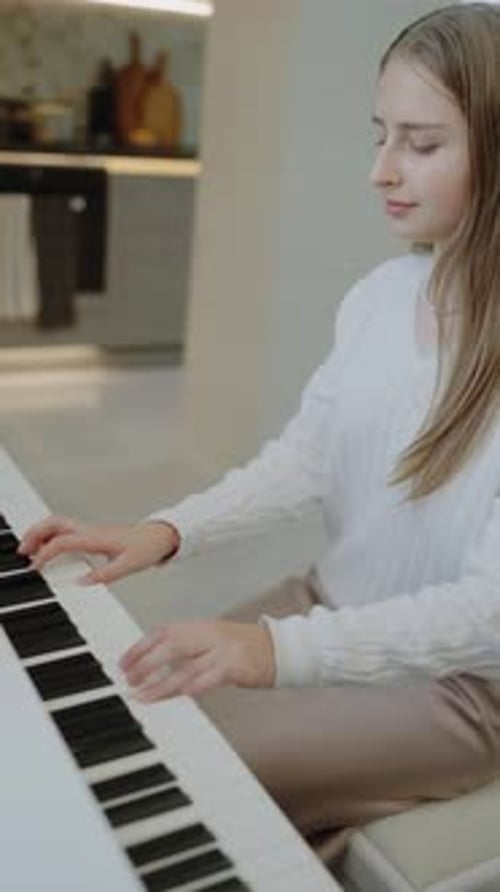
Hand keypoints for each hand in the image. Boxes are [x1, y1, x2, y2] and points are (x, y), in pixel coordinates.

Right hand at [18, 515, 178, 583]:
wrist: (160, 536)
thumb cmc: (147, 547)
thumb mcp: (128, 566)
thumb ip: (105, 575)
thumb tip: (83, 582)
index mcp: (96, 538)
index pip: (62, 542)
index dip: (46, 553)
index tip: (36, 567)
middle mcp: (91, 531)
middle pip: (55, 523)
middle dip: (35, 534)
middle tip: (24, 551)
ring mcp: (92, 531)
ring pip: (59, 524)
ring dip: (42, 534)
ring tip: (32, 551)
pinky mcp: (94, 535)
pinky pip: (67, 531)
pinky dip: (53, 537)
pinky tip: (52, 551)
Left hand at [120, 619, 275, 700]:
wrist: (278, 649)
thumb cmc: (242, 648)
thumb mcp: (210, 640)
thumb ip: (185, 648)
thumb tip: (151, 663)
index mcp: (199, 626)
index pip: (162, 632)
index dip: (140, 647)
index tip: (123, 663)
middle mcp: (208, 634)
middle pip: (170, 646)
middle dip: (145, 663)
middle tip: (129, 680)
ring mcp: (222, 649)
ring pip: (186, 666)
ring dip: (161, 683)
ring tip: (143, 695)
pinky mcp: (236, 665)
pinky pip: (211, 676)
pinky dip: (195, 685)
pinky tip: (182, 694)